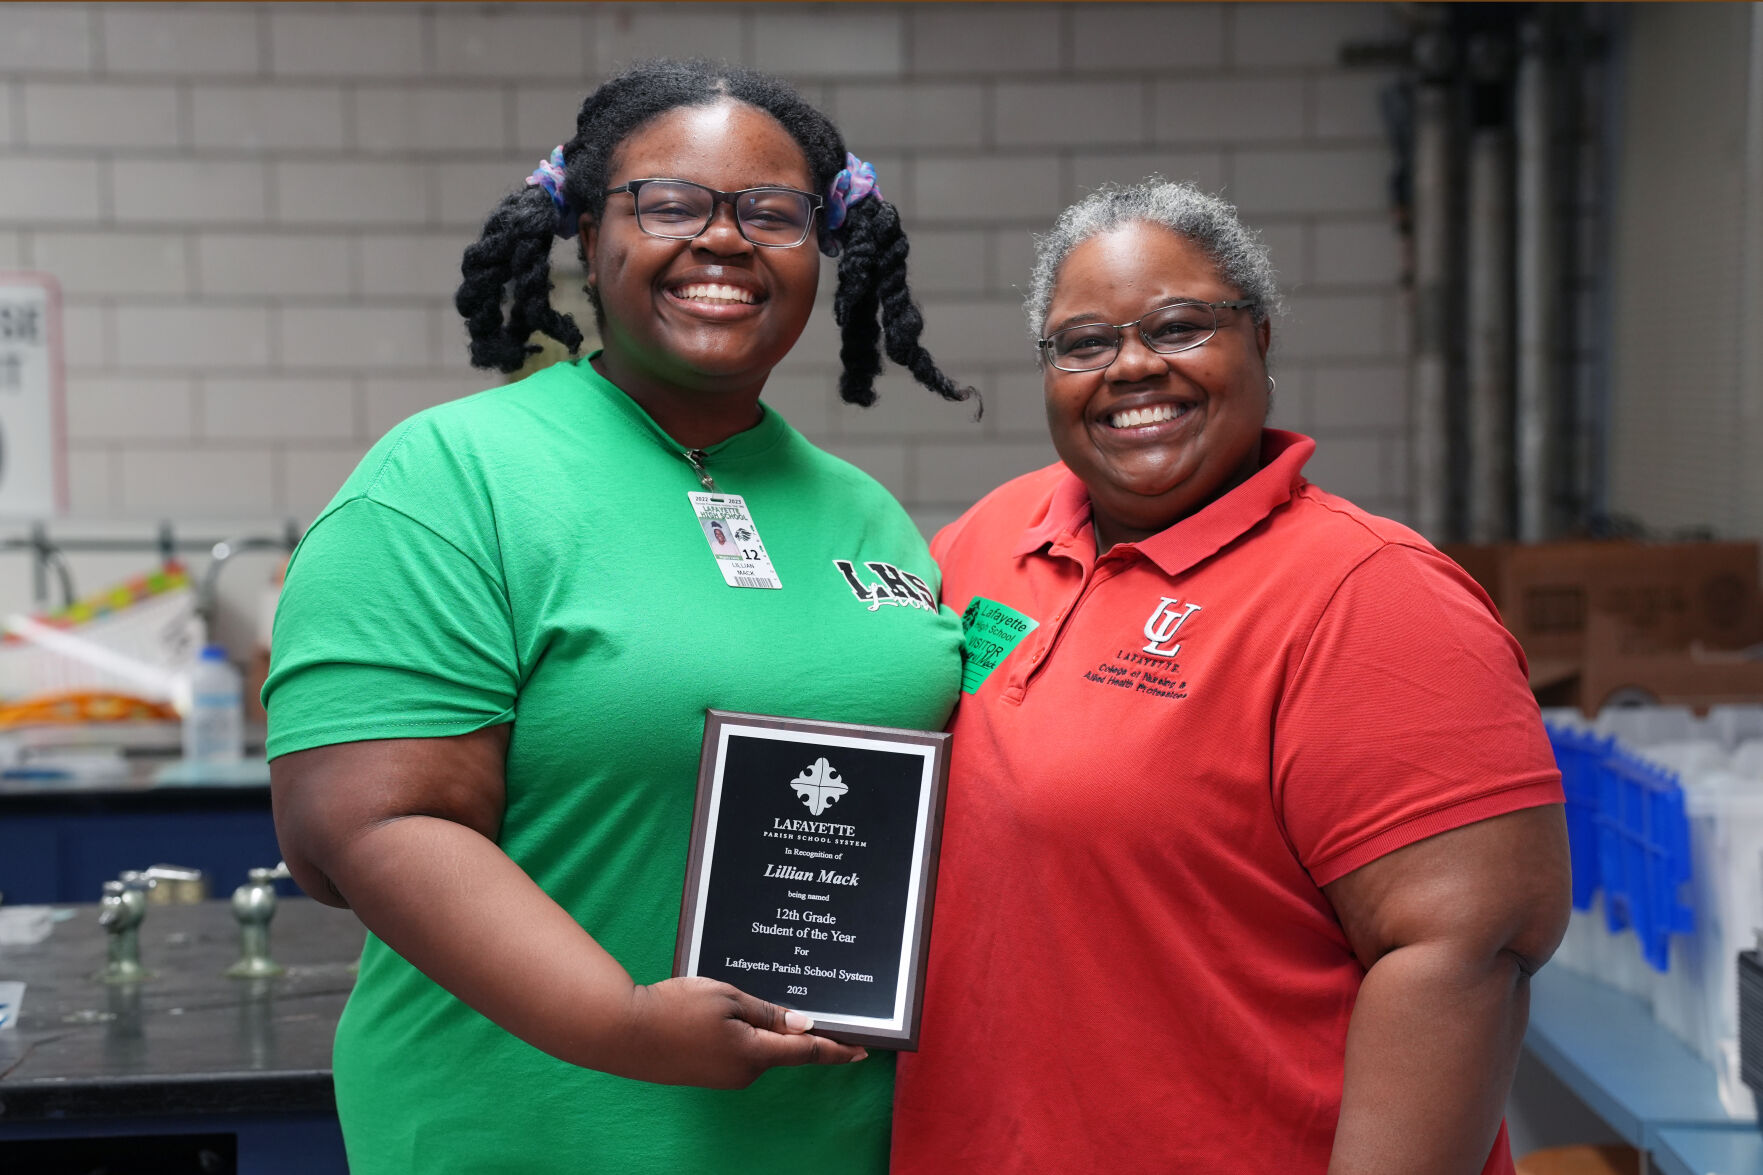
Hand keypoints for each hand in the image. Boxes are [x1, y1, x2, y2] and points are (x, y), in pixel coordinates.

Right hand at [605, 976, 867, 1087]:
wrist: (622, 1032)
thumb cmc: (674, 1008)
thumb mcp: (727, 998)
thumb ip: (768, 1013)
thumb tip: (804, 1025)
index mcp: (754, 1053)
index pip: (807, 1050)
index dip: (837, 1048)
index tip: (863, 1048)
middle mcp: (743, 1072)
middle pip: (782, 1048)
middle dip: (792, 1028)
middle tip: (800, 1002)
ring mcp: (723, 1077)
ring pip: (756, 1048)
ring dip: (760, 1028)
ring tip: (737, 999)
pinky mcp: (706, 1073)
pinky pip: (736, 1051)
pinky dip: (739, 1033)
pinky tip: (720, 1014)